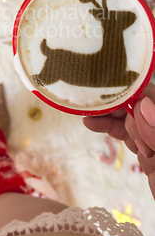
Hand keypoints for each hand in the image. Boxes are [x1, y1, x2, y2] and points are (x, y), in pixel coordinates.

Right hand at [83, 82, 154, 197]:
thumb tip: (141, 104)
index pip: (149, 94)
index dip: (126, 88)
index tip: (102, 84)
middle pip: (135, 103)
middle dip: (112, 100)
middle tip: (89, 101)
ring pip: (128, 118)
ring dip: (106, 114)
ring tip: (86, 114)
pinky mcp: (148, 151)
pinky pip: (126, 134)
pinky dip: (109, 128)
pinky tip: (93, 124)